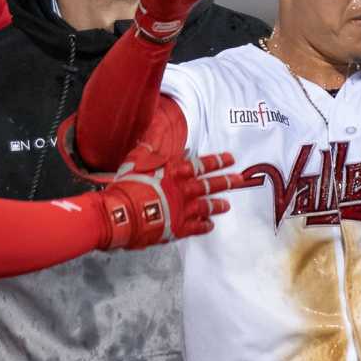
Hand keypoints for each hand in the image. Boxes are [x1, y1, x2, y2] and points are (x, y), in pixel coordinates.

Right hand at [90, 149, 237, 250]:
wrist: (121, 214)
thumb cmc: (127, 187)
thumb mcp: (135, 161)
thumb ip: (148, 149)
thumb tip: (154, 133)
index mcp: (175, 173)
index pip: (202, 165)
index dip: (217, 161)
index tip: (231, 158)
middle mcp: (183, 190)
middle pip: (210, 184)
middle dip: (227, 181)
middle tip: (240, 179)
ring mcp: (183, 210)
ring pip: (207, 206)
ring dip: (217, 205)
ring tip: (227, 205)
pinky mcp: (178, 228)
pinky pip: (196, 227)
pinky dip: (204, 226)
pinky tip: (210, 225)